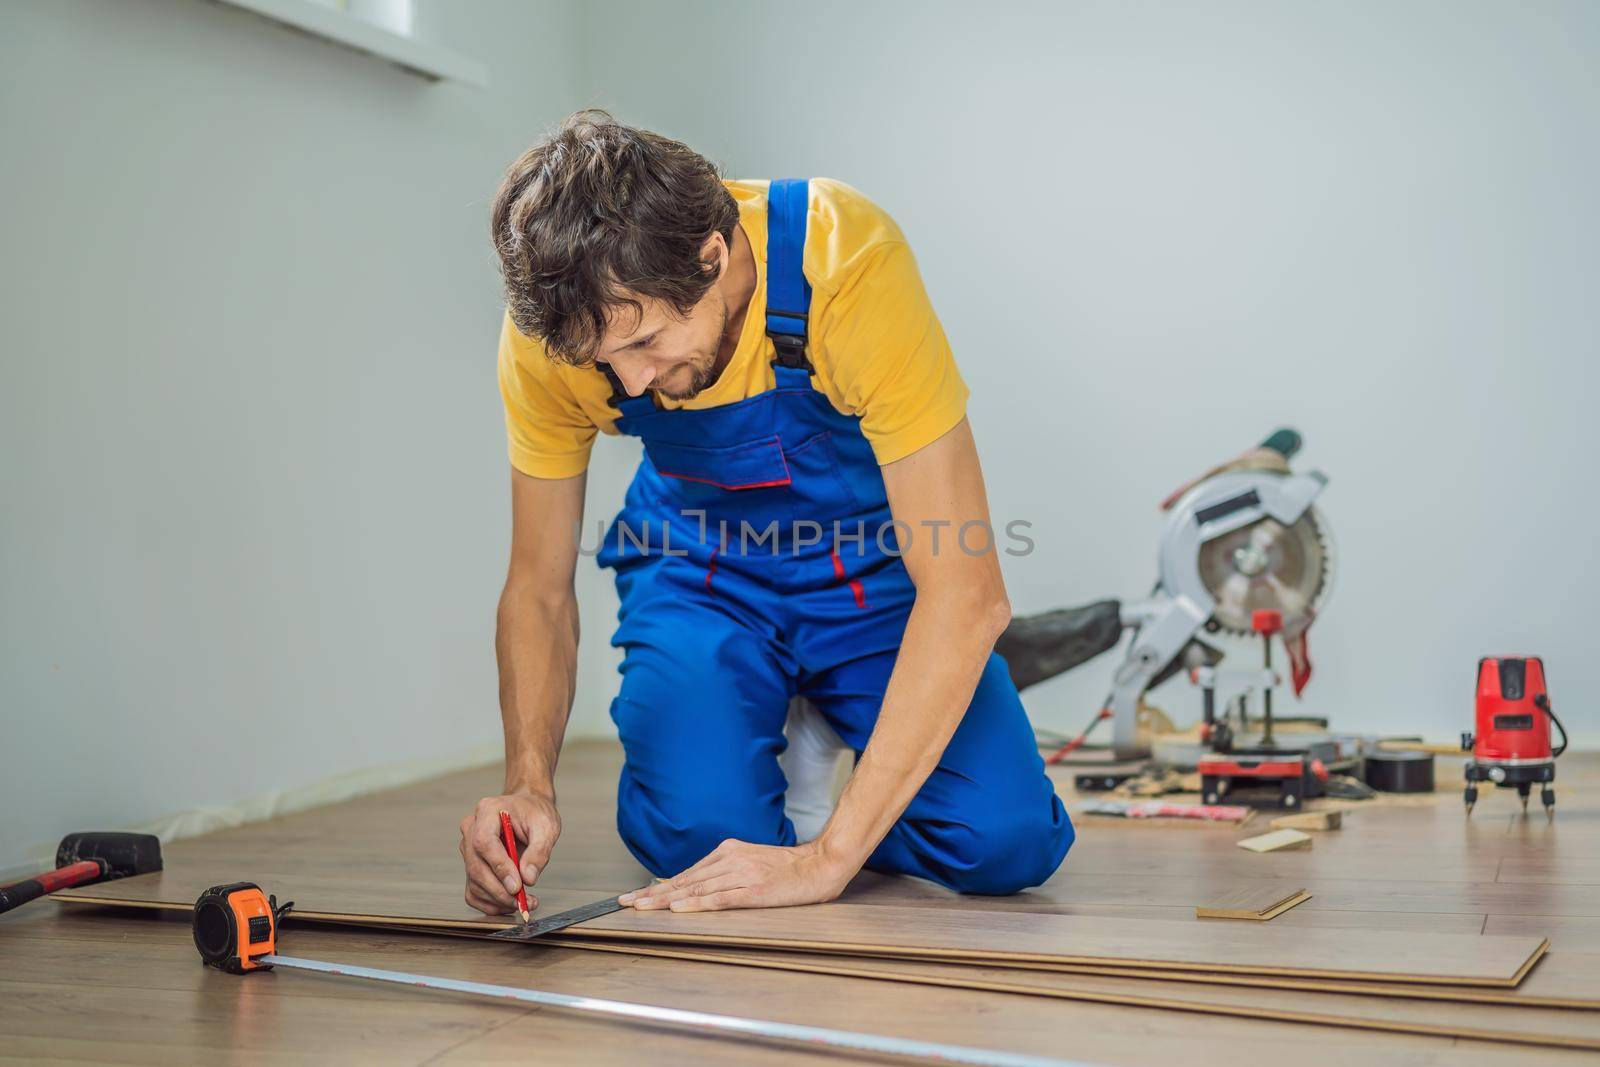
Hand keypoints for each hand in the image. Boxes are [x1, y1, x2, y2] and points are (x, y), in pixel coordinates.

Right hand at [458, 792, 560, 915]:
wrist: (528, 810)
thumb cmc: (535, 813)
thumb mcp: (546, 826)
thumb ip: (539, 851)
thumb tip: (528, 878)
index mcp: (487, 811)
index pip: (484, 842)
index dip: (499, 867)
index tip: (517, 886)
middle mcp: (471, 828)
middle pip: (476, 866)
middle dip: (500, 890)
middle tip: (523, 901)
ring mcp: (467, 848)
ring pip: (474, 882)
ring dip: (498, 899)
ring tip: (523, 902)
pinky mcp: (471, 865)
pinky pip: (473, 891)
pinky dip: (490, 903)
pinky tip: (509, 904)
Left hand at [618, 838, 856, 912]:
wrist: (819, 865)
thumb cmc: (785, 869)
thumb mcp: (749, 863)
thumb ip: (720, 872)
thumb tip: (686, 887)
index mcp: (727, 851)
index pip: (685, 873)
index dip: (657, 886)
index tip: (634, 895)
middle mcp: (730, 859)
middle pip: (684, 880)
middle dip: (652, 893)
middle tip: (624, 903)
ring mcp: (741, 874)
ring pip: (696, 889)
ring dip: (665, 900)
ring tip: (641, 907)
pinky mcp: (754, 891)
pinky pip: (720, 898)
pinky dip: (697, 904)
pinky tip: (679, 909)